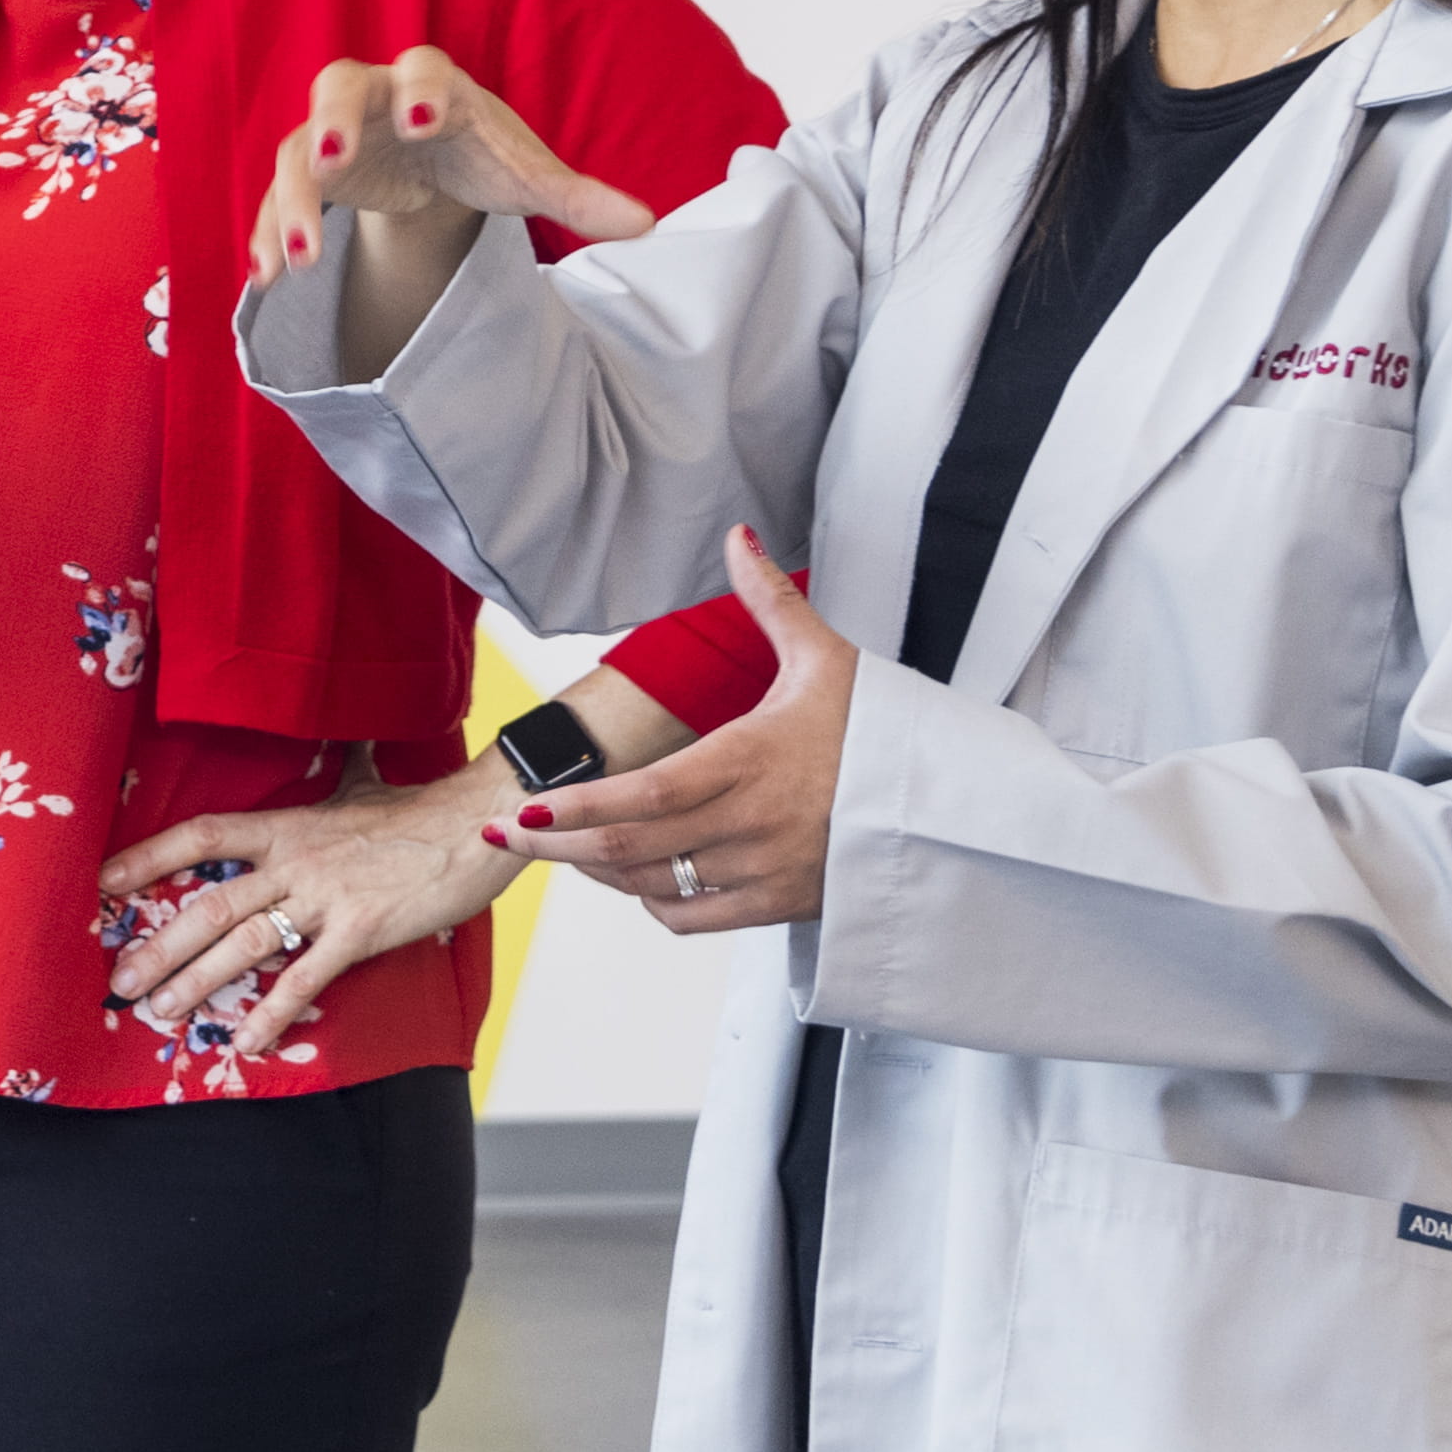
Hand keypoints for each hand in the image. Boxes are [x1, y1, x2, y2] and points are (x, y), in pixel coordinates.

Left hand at [95, 757, 528, 1075]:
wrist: (478, 822)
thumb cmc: (419, 809)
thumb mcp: (363, 784)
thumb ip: (340, 772)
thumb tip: (343, 737)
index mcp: (286, 825)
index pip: (201, 836)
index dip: (148, 858)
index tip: (102, 882)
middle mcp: (293, 860)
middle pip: (209, 904)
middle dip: (158, 946)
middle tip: (118, 982)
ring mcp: (325, 897)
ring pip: (244, 943)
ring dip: (197, 982)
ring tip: (159, 1011)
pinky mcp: (360, 931)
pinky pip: (305, 978)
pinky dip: (273, 1014)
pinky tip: (247, 1043)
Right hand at [239, 45, 653, 292]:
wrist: (436, 160)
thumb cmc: (482, 154)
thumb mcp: (527, 174)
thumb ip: (578, 196)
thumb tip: (649, 223)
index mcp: (434, 84)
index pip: (423, 71)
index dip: (421, 93)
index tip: (425, 124)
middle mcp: (372, 95)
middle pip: (337, 86)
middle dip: (333, 123)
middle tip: (331, 162)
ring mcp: (329, 131)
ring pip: (297, 150)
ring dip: (292, 201)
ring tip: (299, 261)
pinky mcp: (307, 174)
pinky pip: (276, 197)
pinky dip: (270, 234)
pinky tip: (269, 280)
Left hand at [501, 536, 849, 933]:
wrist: (947, 803)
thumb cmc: (880, 728)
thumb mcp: (825, 658)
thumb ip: (768, 600)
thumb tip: (738, 536)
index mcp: (751, 760)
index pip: (646, 795)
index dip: (579, 807)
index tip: (525, 808)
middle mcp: (753, 823)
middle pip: (632, 848)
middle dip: (556, 846)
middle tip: (504, 835)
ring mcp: (766, 871)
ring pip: (655, 885)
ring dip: (599, 870)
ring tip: (562, 845)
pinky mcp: (781, 904)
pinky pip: (695, 916)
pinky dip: (654, 901)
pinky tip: (638, 875)